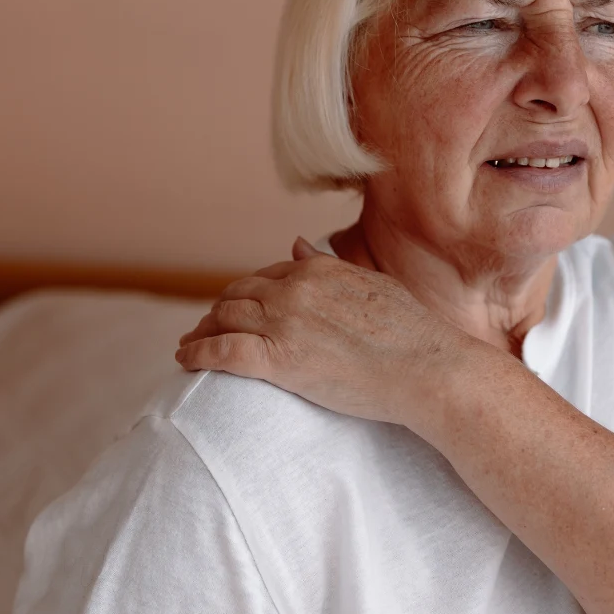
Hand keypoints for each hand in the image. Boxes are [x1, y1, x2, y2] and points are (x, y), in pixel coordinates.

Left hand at [176, 237, 486, 425]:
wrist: (428, 368)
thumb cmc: (413, 334)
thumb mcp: (371, 284)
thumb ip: (329, 266)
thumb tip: (297, 244)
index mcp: (317, 270)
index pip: (266, 276)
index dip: (245, 293)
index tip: (235, 306)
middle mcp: (294, 290)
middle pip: (237, 295)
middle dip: (217, 310)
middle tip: (205, 326)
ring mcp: (285, 323)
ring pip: (224, 320)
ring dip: (201, 331)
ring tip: (189, 345)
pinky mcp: (279, 360)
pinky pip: (222, 352)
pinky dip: (197, 353)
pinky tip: (185, 360)